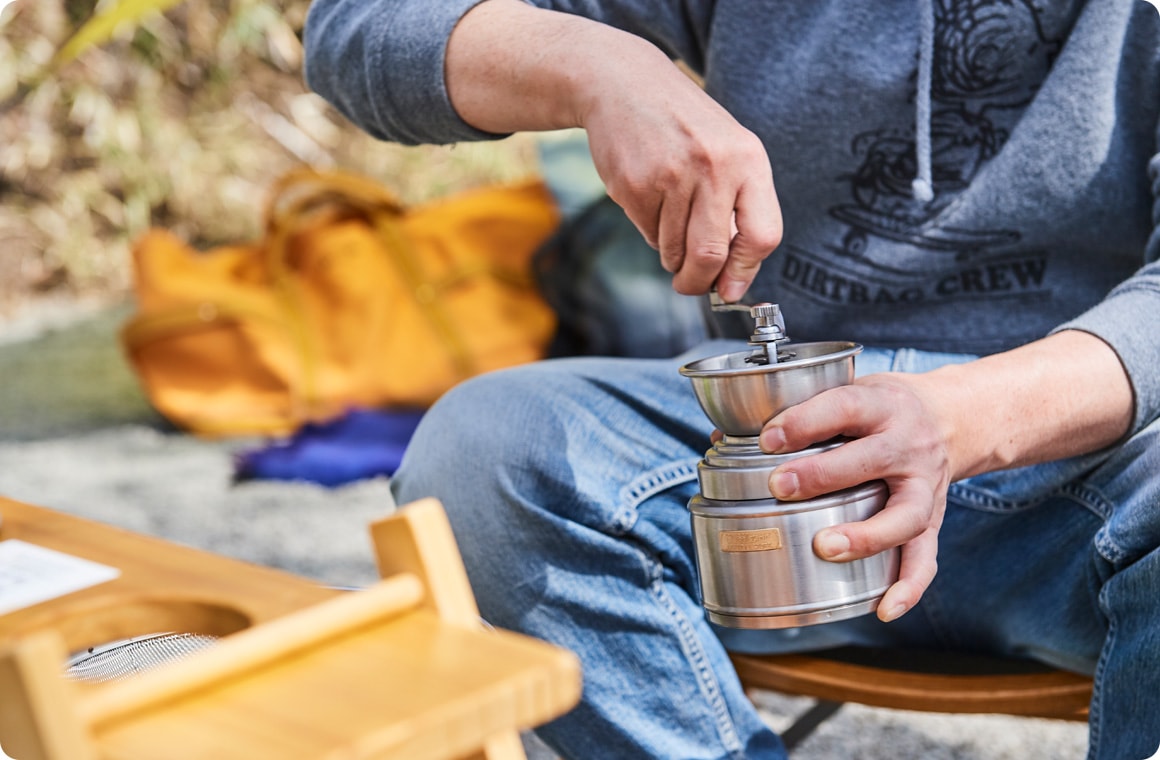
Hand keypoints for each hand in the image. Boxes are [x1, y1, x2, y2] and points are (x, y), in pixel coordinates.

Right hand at [579, 51, 782, 301]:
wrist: (625, 85)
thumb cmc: (685, 126)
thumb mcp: (727, 152)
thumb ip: (739, 207)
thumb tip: (732, 278)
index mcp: (748, 160)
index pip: (763, 235)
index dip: (746, 272)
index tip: (731, 289)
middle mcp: (713, 167)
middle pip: (711, 255)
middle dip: (698, 282)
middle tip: (689, 285)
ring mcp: (671, 176)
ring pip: (674, 250)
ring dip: (672, 255)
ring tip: (669, 223)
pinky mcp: (634, 185)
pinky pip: (648, 234)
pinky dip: (650, 232)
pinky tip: (649, 198)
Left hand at [758, 373, 953, 622]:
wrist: (951, 419)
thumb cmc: (879, 409)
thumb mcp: (847, 391)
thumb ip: (794, 413)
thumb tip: (721, 438)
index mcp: (880, 405)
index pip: (844, 406)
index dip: (804, 421)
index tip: (767, 439)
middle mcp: (908, 445)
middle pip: (872, 459)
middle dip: (823, 474)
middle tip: (780, 486)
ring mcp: (924, 486)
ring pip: (905, 514)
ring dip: (867, 535)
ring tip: (826, 547)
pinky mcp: (934, 520)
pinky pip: (926, 558)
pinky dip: (908, 587)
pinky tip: (882, 609)